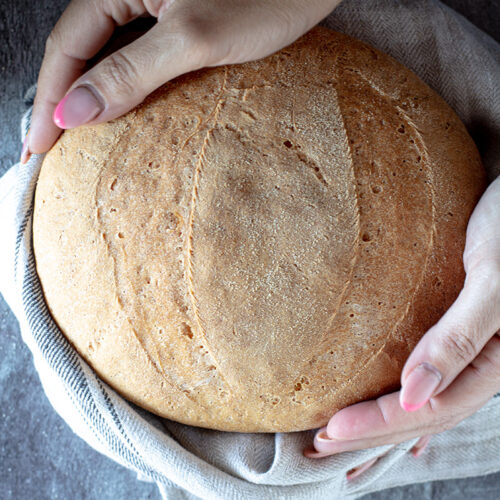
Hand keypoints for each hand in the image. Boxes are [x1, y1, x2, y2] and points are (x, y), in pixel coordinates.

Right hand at [21, 0, 340, 162]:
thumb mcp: (194, 38)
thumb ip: (131, 71)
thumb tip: (76, 110)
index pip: (69, 44)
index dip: (51, 97)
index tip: (39, 145)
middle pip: (82, 48)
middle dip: (66, 98)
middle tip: (51, 149)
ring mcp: (153, 4)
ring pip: (108, 53)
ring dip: (94, 95)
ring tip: (79, 138)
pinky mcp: (177, 20)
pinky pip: (138, 56)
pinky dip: (127, 87)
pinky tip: (123, 112)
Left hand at [304, 175, 499, 478]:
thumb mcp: (491, 278)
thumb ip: (458, 337)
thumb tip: (413, 394)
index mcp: (492, 362)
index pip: (427, 407)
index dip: (378, 423)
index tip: (329, 430)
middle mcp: (481, 364)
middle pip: (420, 412)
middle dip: (371, 435)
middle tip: (319, 445)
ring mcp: (469, 352)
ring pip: (420, 400)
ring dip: (380, 425)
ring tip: (342, 441)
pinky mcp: (457, 332)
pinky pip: (427, 379)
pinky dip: (402, 402)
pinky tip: (392, 409)